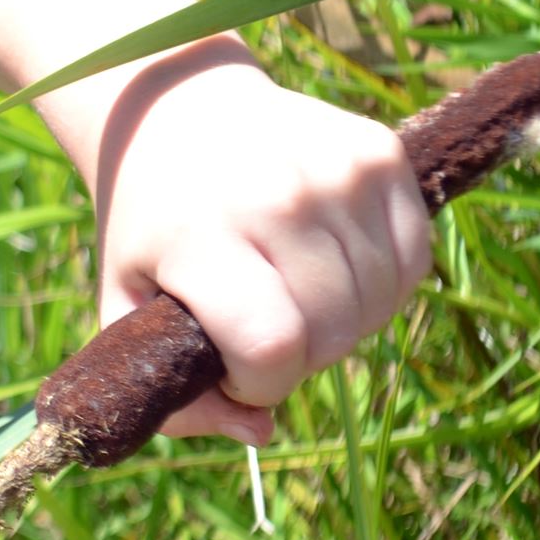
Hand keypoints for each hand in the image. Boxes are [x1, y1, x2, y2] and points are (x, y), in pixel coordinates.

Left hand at [41, 38, 433, 445]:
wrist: (178, 109)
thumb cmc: (151, 225)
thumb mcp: (126, 305)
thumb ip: (174, 393)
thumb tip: (260, 430)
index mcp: (202, 236)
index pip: (271, 347)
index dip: (259, 381)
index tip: (233, 360)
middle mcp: (276, 196)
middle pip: (334, 333)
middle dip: (301, 355)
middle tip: (260, 323)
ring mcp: (336, 169)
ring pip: (380, 303)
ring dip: (344, 320)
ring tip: (293, 290)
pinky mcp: (379, 151)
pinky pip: (413, 259)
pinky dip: (382, 281)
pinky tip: (332, 262)